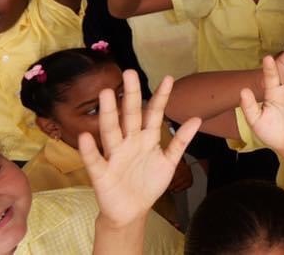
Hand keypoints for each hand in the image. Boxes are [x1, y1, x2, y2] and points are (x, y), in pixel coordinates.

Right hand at [79, 70, 200, 227]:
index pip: (154, 113)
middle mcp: (129, 142)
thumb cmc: (148, 183)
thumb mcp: (169, 161)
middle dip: (132, 96)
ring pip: (111, 131)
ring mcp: (115, 156)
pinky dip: (89, 149)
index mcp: (146, 138)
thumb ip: (180, 140)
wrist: (132, 211)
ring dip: (109, 113)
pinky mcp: (102, 173)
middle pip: (130, 116)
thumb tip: (197, 118)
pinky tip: (86, 136)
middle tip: (130, 72)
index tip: (169, 78)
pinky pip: (95, 160)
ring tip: (108, 94)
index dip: (161, 97)